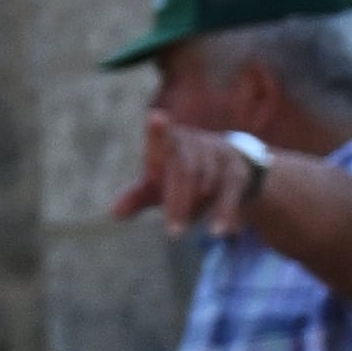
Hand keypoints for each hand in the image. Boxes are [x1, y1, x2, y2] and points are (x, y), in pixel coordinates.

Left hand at [115, 108, 267, 240]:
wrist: (227, 168)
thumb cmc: (180, 175)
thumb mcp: (157, 184)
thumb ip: (137, 196)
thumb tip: (114, 213)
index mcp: (168, 141)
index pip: (162, 137)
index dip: (159, 130)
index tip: (156, 118)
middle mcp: (194, 143)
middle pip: (185, 171)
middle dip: (178, 203)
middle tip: (173, 232)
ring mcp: (218, 155)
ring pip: (206, 185)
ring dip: (194, 210)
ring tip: (180, 227)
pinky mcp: (237, 172)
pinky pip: (230, 195)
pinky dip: (224, 214)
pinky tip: (221, 232)